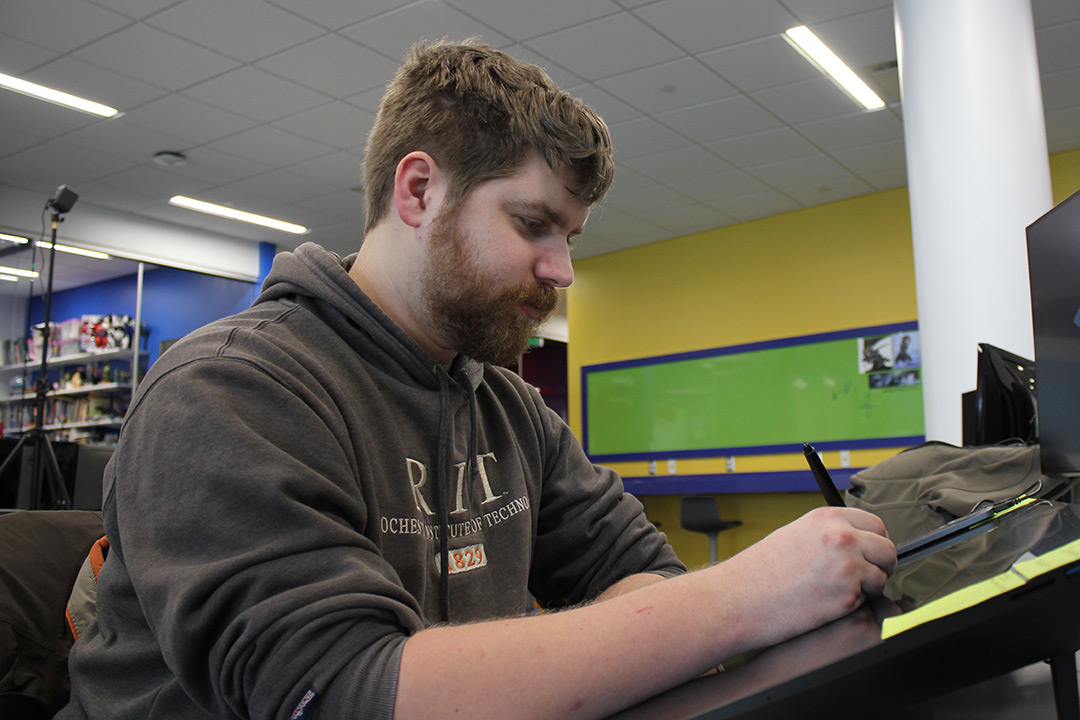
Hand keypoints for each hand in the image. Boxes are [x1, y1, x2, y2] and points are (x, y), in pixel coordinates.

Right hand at [713, 507, 896, 648]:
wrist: (739, 598)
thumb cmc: (761, 571)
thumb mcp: (797, 534)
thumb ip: (830, 533)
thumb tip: (860, 541)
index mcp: (828, 518)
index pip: (876, 524)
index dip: (874, 542)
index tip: (868, 554)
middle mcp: (841, 537)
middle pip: (888, 549)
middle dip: (880, 565)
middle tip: (861, 577)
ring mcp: (847, 566)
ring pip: (882, 576)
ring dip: (867, 586)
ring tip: (836, 591)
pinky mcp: (847, 596)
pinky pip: (866, 600)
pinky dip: (852, 604)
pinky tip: (825, 603)